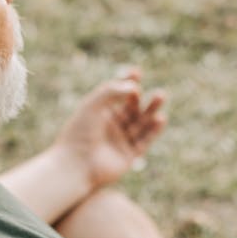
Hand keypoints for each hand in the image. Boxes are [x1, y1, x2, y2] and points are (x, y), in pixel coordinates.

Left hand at [53, 68, 165, 190]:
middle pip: (131, 109)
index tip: (136, 72)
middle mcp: (110, 127)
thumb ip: (112, 91)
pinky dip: (153, 130)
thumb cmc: (80, 133)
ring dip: (151, 110)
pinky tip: (161, 118)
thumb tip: (134, 86)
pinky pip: (144, 141)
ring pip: (140, 123)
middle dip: (143, 99)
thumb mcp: (93, 105)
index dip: (126, 82)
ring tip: (161, 96)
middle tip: (155, 90)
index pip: (116, 94)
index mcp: (99, 113)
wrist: (75, 165)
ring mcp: (120, 141)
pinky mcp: (127, 156)